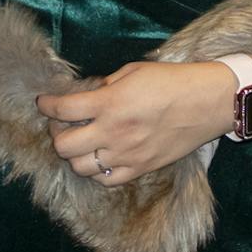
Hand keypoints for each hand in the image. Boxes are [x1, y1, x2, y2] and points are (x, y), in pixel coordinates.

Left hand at [36, 61, 233, 186]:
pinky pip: (107, 179)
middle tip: (62, 124)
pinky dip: (98, 170)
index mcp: (110, 103)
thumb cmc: (173, 80)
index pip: (63, 109)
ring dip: (75, 154)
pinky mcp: (141, 168)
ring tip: (80, 142)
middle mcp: (113, 132)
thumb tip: (90, 95)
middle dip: (56, 133)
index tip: (43, 102)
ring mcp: (126, 154)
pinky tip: (101, 156)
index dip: (47, 105)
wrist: (207, 102)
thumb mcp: (134, 71)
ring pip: (81, 167)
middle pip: (64, 145)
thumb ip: (106, 85)